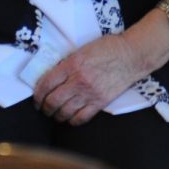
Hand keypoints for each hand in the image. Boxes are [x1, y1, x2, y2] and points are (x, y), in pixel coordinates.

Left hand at [33, 34, 148, 125]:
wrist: (131, 55)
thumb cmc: (109, 48)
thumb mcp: (82, 49)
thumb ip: (67, 62)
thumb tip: (53, 75)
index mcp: (72, 64)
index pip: (46, 83)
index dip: (37, 94)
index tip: (37, 98)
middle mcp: (78, 81)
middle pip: (53, 101)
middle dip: (44, 107)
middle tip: (43, 107)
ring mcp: (89, 93)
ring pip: (64, 112)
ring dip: (56, 115)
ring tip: (55, 113)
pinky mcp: (100, 102)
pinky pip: (81, 118)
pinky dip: (72, 121)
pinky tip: (70, 117)